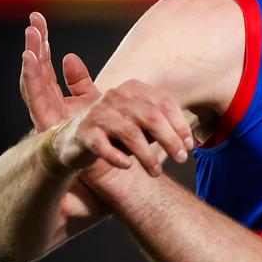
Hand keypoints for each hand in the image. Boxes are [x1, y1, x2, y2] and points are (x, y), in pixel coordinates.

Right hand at [20, 12, 99, 129]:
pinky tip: (29, 57)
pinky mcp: (44, 120)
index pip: (45, 63)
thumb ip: (78, 82)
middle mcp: (45, 102)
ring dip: (31, 56)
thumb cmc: (93, 136)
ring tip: (31, 35)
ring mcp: (43, 112)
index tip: (38, 18)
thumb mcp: (89, 103)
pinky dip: (31, 74)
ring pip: (32, 79)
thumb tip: (68, 56)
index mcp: (54, 95)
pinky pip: (35, 95)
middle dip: (34, 43)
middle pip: (36, 67)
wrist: (100, 168)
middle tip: (33, 19)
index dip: (42, 42)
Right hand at [51, 75, 195, 177]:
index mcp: (133, 89)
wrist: (72, 140)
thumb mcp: (140, 123)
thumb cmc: (115, 132)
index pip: (164, 103)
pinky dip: (117, 158)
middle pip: (151, 117)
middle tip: (181, 159)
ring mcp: (98, 114)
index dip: (180, 125)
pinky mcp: (83, 133)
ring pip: (130, 133)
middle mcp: (116, 97)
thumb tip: (187, 142)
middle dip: (170, 140)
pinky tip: (127, 167)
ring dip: (147, 156)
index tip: (189, 146)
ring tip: (156, 172)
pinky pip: (102, 146)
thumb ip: (161, 126)